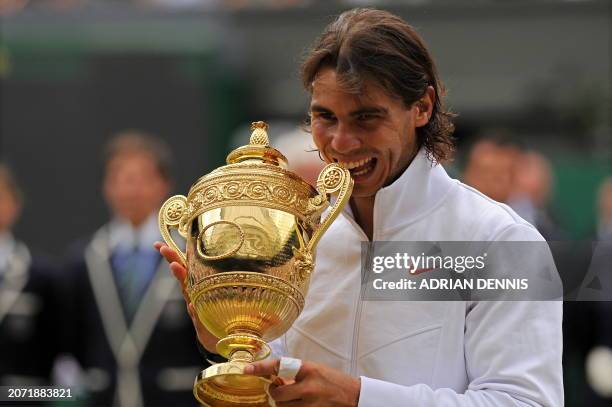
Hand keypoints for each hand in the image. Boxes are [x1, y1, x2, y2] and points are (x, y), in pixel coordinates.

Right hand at [154, 241, 218, 352]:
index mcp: (200, 284)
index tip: (161, 244)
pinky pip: (197, 313)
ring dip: (181, 278)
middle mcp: (195, 293)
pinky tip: (192, 304)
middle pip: (183, 274)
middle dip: (173, 260)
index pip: (188, 266)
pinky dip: (194, 308)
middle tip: (162, 248)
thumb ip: (223, 282)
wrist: (219, 338)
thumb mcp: (223, 294)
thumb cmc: (222, 311)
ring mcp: (197, 306)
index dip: (177, 254)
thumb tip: (236, 263)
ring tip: (174, 266)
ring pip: (188, 290)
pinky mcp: (201, 322)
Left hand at [244, 359, 359, 406]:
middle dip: (276, 395)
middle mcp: (308, 387)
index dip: (261, 368)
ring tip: (296, 398)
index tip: (246, 369)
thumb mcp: (314, 371)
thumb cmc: (333, 380)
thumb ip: (295, 374)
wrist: (354, 395)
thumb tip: (275, 380)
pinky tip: (300, 404)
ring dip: (285, 405)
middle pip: (278, 396)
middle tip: (281, 391)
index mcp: (308, 369)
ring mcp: (311, 404)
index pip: (279, 366)